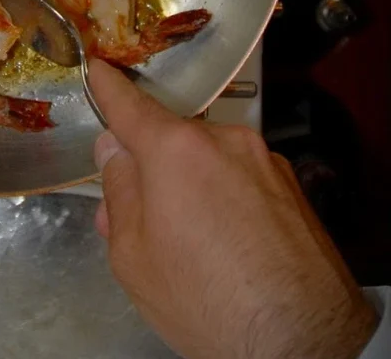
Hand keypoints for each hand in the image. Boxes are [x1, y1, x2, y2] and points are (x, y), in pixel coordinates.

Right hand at [89, 59, 376, 358]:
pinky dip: (220, 197)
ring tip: (183, 241)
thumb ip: (119, 191)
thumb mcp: (132, 254)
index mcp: (176, 150)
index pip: (130, 106)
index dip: (108, 87)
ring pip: (205, 160)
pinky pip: (238, 177)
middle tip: (134, 213)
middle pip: (170, 140)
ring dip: (186, 184)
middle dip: (148, 166)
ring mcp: (264, 161)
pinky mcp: (291, 187)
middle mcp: (225, 141)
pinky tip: (221, 244)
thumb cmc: (204, 299)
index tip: (97, 68)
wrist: (302, 341)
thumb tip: (115, 152)